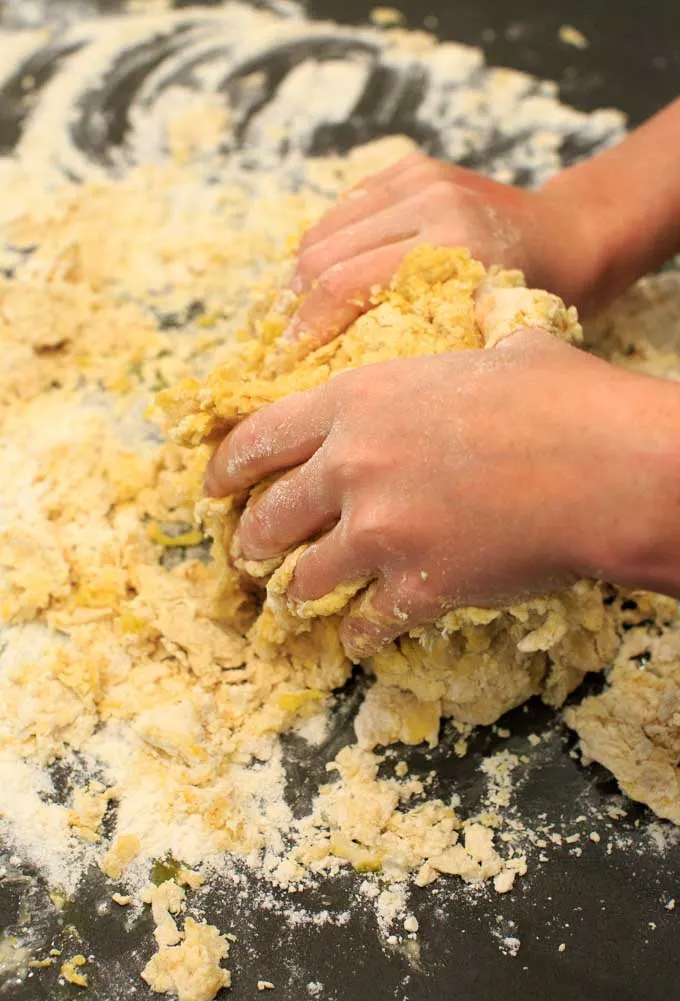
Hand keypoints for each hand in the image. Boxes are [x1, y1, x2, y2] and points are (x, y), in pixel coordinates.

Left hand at [205, 328, 679, 658]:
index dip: (228, 466)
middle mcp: (354, 465)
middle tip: (247, 553)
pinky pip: (366, 623)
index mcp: (361, 399)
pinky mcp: (417, 586)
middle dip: (251, 540)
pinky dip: (358, 635)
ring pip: (306, 578)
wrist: (606, 467)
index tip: (213, 488)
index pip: (262, 435)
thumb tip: (487, 314)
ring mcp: (381, 531)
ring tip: (292, 601)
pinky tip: (358, 638)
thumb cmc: (562, 397)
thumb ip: (466, 341)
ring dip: (296, 593)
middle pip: (271, 514)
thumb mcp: (497, 348)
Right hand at [286, 152, 600, 348]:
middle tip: (283, 350)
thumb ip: (419, 349)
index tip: (284, 369)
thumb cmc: (536, 301)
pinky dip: (326, 247)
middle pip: (322, 253)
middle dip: (293, 307)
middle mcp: (429, 200)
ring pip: (324, 228)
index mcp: (450, 245)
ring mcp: (417, 177)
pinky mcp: (410, 167)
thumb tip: (337, 386)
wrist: (571, 234)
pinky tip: (325, 282)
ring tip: (298, 320)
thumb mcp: (485, 335)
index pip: (343, 284)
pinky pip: (344, 209)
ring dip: (301, 278)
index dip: (304, 331)